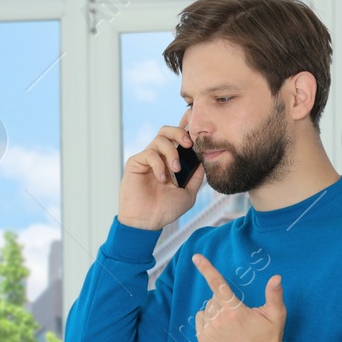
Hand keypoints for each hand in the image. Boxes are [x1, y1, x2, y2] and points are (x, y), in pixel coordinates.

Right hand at [118, 109, 205, 230]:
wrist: (147, 222)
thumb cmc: (165, 209)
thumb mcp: (188, 193)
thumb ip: (196, 177)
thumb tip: (205, 160)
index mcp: (171, 161)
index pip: (178, 138)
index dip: (185, 126)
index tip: (194, 120)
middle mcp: (159, 157)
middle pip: (167, 130)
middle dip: (179, 132)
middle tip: (188, 144)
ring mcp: (147, 159)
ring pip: (160, 139)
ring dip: (171, 152)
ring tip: (175, 170)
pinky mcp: (136, 163)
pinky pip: (149, 153)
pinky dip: (159, 164)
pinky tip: (162, 178)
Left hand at [190, 252, 285, 341]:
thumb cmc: (270, 339)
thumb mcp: (277, 315)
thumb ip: (274, 294)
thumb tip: (276, 277)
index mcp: (235, 310)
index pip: (218, 284)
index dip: (206, 269)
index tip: (196, 257)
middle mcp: (219, 320)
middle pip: (214, 298)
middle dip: (225, 301)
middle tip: (239, 315)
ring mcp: (209, 332)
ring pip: (207, 309)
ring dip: (216, 311)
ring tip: (231, 324)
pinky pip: (200, 321)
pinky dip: (208, 320)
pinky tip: (221, 329)